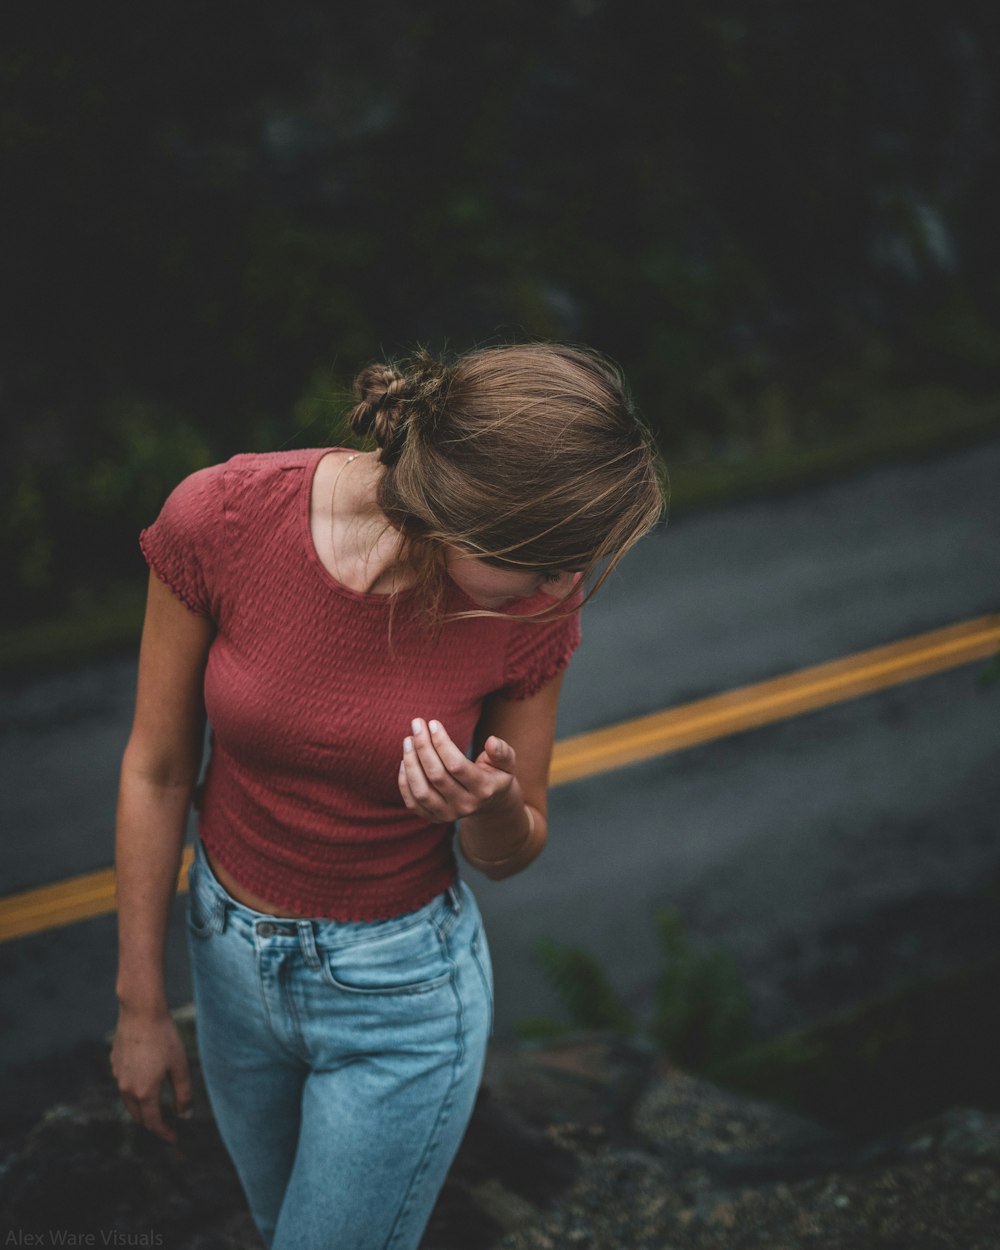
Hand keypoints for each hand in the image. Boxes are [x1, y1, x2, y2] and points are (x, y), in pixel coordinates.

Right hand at [111, 1007, 191, 1142]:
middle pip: (138, 1115)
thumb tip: (185, 1116)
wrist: (140, 1012)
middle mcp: (126, 1088)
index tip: (175, 1138)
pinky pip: (123, 1083)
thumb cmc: (164, 1037)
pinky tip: (145, 1080)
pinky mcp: (114, 1063)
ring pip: (128, 1101)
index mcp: (144, 1092)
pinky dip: (134, 1090)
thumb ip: (183, 1094)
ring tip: (156, 1106)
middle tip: (166, 1124)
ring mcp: (118, 1075)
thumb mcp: (180, 1066)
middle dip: (152, 1123)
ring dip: (142, 1107)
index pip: (154, 1123)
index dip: (165, 1133)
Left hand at [398, 718, 517, 823]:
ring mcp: (448, 814)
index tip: (433, 723)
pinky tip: (406, 759)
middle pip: (437, 776)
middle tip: (417, 724)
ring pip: (422, 791)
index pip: (456, 765)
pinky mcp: (434, 817)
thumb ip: (502, 752)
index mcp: (484, 789)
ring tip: (408, 739)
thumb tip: (492, 741)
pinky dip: (405, 781)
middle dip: (423, 747)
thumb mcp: (506, 763)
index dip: (442, 743)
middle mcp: (465, 805)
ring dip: (411, 763)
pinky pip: (413, 802)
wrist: (489, 804)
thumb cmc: (496, 775)